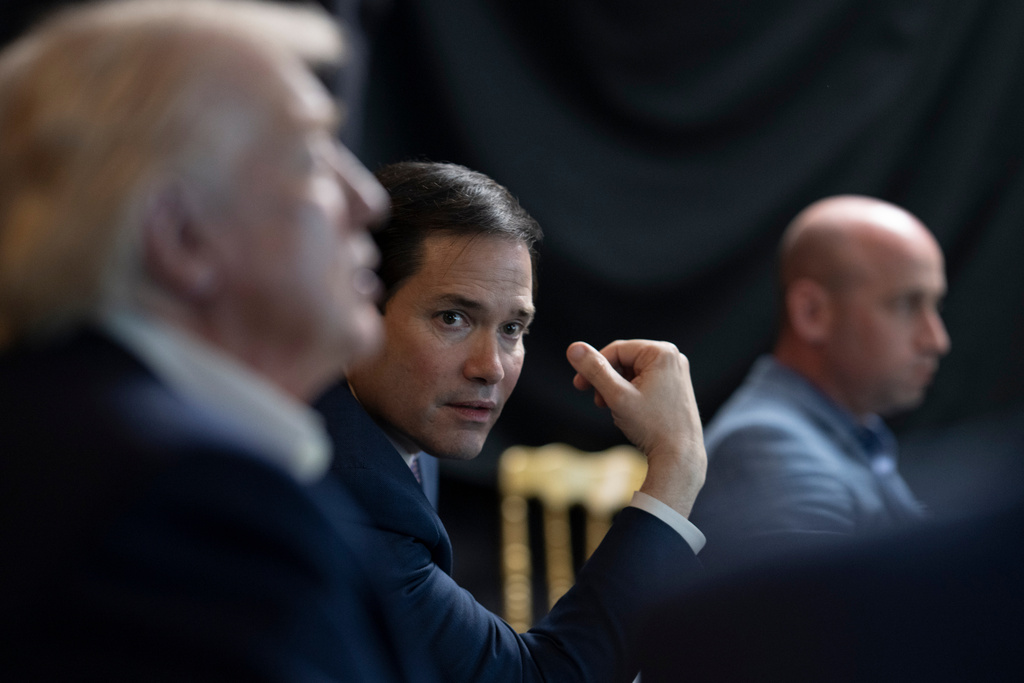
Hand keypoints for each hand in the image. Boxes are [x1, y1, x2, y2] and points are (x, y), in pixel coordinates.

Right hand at [567, 339, 705, 517]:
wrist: (680, 456)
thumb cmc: (653, 426)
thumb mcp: (617, 396)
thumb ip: (595, 370)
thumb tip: (574, 348)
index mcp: (661, 353)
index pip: (616, 350)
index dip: (594, 367)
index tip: (579, 385)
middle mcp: (672, 358)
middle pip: (625, 360)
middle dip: (608, 381)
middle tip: (598, 402)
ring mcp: (676, 373)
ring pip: (633, 373)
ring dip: (617, 389)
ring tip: (614, 410)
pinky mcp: (675, 388)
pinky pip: (644, 383)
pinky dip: (631, 395)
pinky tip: (628, 413)